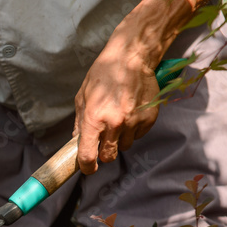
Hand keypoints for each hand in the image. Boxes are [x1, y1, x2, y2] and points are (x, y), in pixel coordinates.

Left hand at [74, 42, 160, 174]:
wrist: (131, 57)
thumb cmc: (103, 74)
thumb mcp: (83, 96)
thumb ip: (79, 122)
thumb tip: (77, 141)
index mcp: (93, 119)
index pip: (88, 156)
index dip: (86, 167)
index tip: (87, 169)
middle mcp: (114, 124)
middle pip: (108, 157)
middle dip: (104, 154)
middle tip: (103, 142)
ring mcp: (133, 122)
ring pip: (125, 147)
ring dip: (120, 140)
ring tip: (118, 121)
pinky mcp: (149, 119)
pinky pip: (139, 136)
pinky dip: (134, 130)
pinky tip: (130, 113)